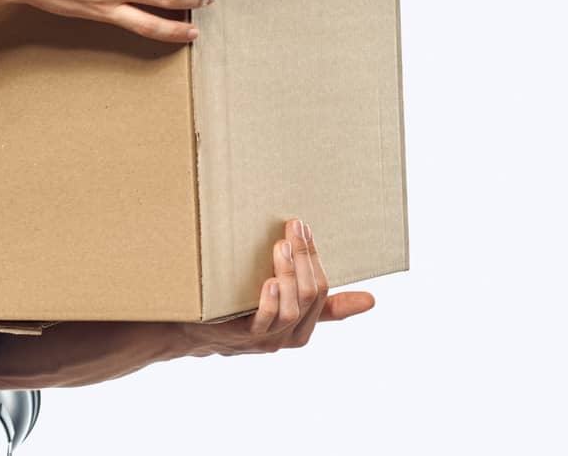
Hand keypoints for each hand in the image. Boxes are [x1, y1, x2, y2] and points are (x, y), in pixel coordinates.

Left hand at [186, 218, 375, 356]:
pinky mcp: (242, 338)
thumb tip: (371, 301)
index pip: (322, 291)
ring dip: (287, 272)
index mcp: (304, 327)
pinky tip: (268, 281)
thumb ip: (320, 302)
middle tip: (294, 227)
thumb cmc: (243, 311)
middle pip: (309, 294)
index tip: (306, 229)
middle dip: (304, 257)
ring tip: (281, 246)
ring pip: (291, 307)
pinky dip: (269, 301)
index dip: (315, 258)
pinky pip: (263, 322)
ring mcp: (267, 339)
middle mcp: (289, 336)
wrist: (196, 330)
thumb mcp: (286, 304)